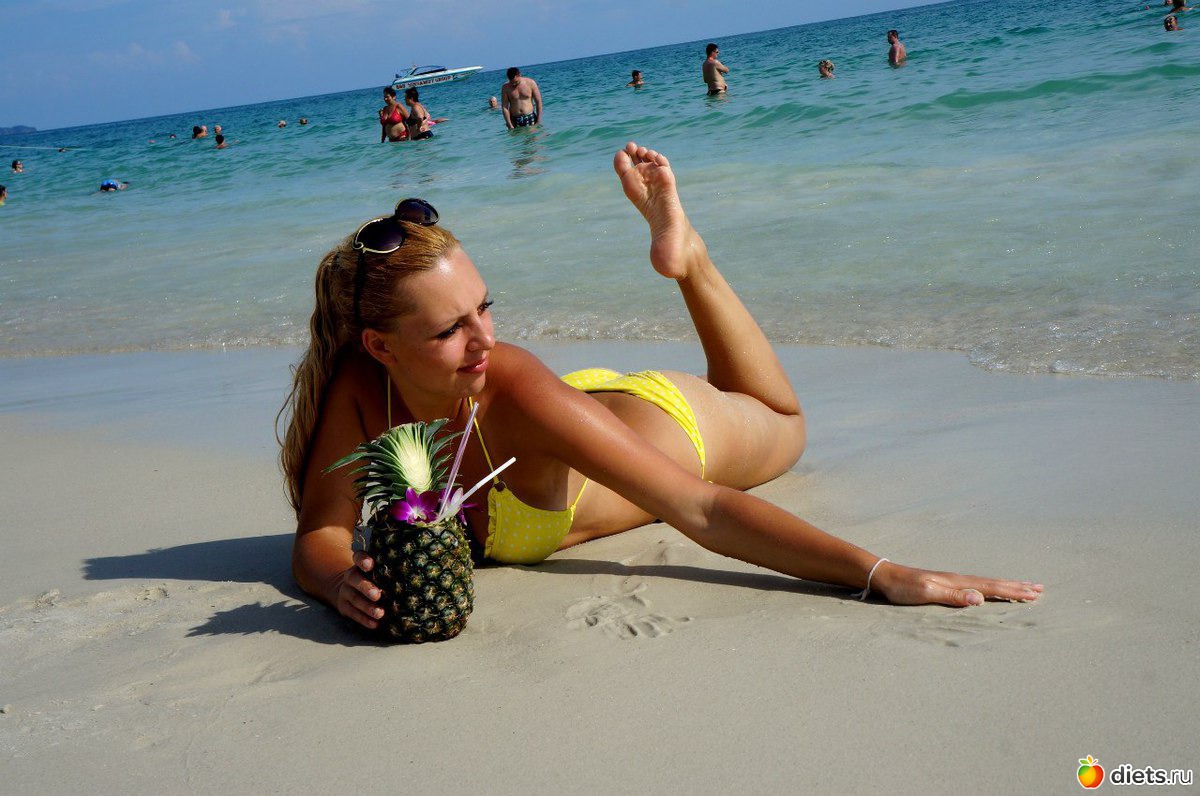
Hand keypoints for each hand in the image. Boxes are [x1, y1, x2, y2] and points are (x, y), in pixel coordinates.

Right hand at [333, 551, 384, 628]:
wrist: (351, 590)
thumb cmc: (374, 579)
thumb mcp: (378, 572)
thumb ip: (388, 571)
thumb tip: (413, 575)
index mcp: (359, 564)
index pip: (358, 557)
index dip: (363, 560)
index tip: (370, 565)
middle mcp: (350, 576)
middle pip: (354, 578)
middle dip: (366, 587)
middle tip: (377, 595)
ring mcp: (346, 591)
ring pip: (355, 598)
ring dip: (367, 607)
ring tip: (380, 613)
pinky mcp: (344, 606)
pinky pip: (352, 613)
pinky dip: (364, 619)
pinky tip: (374, 624)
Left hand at [873, 561, 1043, 606]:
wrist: (885, 576)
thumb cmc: (903, 587)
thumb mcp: (926, 593)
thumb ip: (952, 596)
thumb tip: (980, 598)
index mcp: (958, 582)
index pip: (991, 587)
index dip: (1013, 591)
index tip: (1034, 594)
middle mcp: (958, 579)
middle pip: (994, 583)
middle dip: (1017, 586)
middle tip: (1040, 589)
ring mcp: (953, 581)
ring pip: (987, 583)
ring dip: (1006, 585)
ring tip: (1023, 586)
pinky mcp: (945, 584)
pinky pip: (976, 586)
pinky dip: (990, 588)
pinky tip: (989, 591)